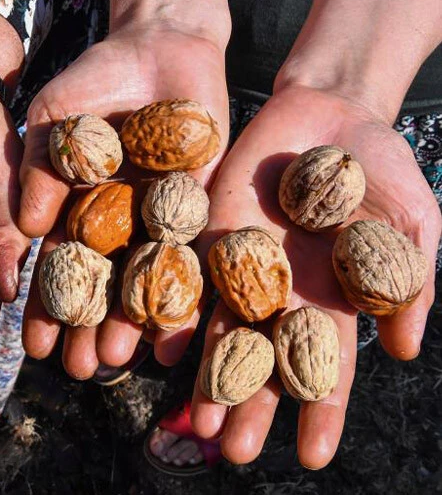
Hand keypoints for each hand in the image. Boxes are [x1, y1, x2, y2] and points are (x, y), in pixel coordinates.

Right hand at [19, 21, 229, 377]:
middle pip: (103, 285)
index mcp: (78, 211)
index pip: (58, 267)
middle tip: (79, 370)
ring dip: (132, 322)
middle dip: (89, 328)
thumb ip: (39, 169)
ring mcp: (161, 220)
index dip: (45, 306)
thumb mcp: (52, 118)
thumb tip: (27, 227)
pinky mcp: (203, 208)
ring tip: (119, 361)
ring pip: (146, 281)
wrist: (161, 44)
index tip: (33, 345)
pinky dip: (188, 294)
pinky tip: (177, 333)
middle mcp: (118, 225)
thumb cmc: (94, 79)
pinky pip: (196, 257)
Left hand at [190, 85, 440, 468]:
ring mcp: (238, 263)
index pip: (324, 367)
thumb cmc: (381, 169)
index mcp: (328, 299)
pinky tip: (160, 347)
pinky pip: (185, 275)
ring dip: (205, 375)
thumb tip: (399, 352)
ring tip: (196, 420)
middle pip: (261, 360)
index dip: (321, 413)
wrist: (330, 112)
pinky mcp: (207, 230)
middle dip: (249, 405)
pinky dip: (173, 310)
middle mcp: (277, 292)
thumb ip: (406, 285)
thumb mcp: (410, 223)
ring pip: (217, 329)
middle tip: (232, 451)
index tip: (314, 458)